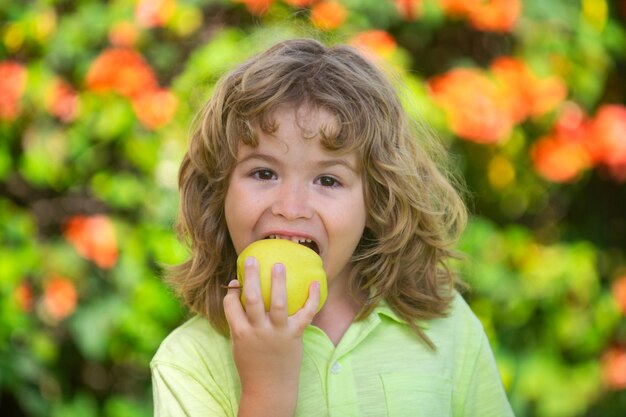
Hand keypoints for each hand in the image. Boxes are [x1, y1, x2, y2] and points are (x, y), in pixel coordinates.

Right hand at [223, 256, 320, 416]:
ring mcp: (277, 333)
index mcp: (240, 332)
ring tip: (279, 265)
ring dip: (279, 282)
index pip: (231, 304)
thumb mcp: (238, 343)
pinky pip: (305, 314)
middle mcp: (258, 330)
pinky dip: (312, 298)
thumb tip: (238, 292)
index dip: (232, 291)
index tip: (236, 282)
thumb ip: (238, 320)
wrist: (270, 389)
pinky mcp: (295, 336)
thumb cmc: (252, 363)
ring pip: (278, 303)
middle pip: (253, 298)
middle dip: (252, 277)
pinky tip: (315, 283)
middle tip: (251, 259)